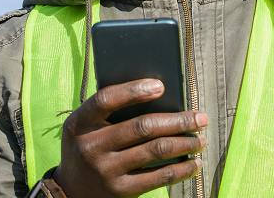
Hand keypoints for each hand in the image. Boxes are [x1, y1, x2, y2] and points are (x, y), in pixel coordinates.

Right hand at [52, 78, 206, 197]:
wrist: (71, 192)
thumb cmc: (88, 146)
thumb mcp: (86, 127)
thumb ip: (111, 111)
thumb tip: (160, 95)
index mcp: (79, 124)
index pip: (106, 99)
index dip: (132, 90)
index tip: (161, 85)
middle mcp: (90, 147)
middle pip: (141, 127)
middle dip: (177, 121)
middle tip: (201, 118)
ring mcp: (106, 171)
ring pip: (155, 151)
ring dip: (184, 144)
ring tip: (201, 139)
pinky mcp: (120, 191)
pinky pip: (158, 178)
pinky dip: (181, 170)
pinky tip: (194, 163)